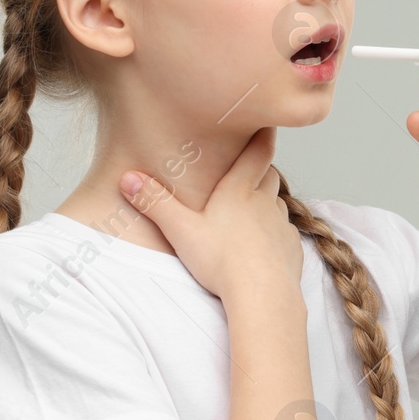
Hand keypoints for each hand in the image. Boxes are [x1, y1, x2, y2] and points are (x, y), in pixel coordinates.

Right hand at [118, 125, 303, 303]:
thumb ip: (155, 203)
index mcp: (239, 192)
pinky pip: (285, 233)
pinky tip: (264, 244)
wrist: (263, 296)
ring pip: (278, 204)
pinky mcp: (291, 249)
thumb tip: (127, 177)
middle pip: (269, 176)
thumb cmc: (222, 262)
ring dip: (268, 201)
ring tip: (253, 208)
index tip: (267, 123)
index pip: (257, 153)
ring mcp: (281, 226)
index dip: (262, 137)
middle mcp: (265, 203)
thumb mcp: (181, 231)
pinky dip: (276, 232)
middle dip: (261, 170)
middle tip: (251, 168)